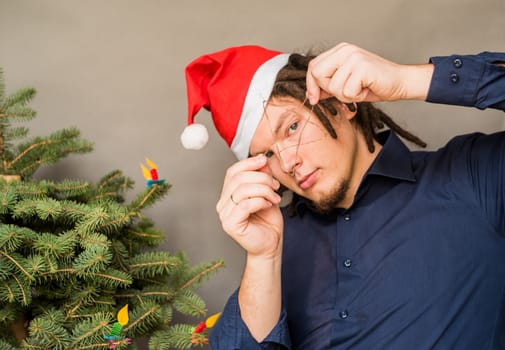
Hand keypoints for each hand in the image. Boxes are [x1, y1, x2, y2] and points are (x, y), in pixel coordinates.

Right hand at [216, 155, 283, 258]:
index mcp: (228, 195)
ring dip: (264, 190)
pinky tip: (268, 205)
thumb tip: (262, 160)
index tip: (264, 161)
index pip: (232, 172)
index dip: (248, 163)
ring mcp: (224, 215)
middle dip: (261, 178)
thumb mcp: (267, 193)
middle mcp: (223, 204)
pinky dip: (261, 201)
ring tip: (275, 198)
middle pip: (238, 179)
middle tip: (275, 186)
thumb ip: (262, 178)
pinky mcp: (230, 224)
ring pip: (243, 190)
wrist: (271, 245)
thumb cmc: (268, 222)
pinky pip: (245, 204)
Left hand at [306, 42, 432, 103]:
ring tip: (360, 89)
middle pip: (318, 74)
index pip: (313, 66)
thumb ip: (328, 86)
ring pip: (333, 86)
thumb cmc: (374, 84)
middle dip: (328, 90)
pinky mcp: (362, 67)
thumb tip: (311, 95)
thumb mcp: (345, 85)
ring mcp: (354, 57)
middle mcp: (345, 50)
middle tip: (347, 91)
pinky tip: (366, 89)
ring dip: (346, 95)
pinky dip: (356, 97)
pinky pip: (347, 91)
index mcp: (340, 51)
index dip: (311, 85)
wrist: (400, 82)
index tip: (314, 99)